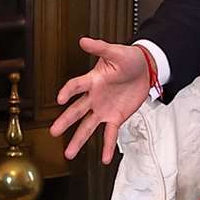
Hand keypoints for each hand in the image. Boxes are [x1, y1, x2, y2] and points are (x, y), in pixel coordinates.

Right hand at [49, 38, 154, 162]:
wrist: (146, 69)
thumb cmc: (129, 59)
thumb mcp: (116, 51)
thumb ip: (100, 48)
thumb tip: (84, 40)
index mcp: (93, 80)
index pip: (76, 86)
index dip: (68, 91)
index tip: (60, 99)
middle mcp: (94, 97)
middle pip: (77, 111)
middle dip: (65, 122)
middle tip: (53, 132)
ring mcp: (104, 109)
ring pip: (88, 127)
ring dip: (78, 140)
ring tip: (69, 154)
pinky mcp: (116, 117)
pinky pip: (110, 134)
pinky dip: (107, 147)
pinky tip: (104, 158)